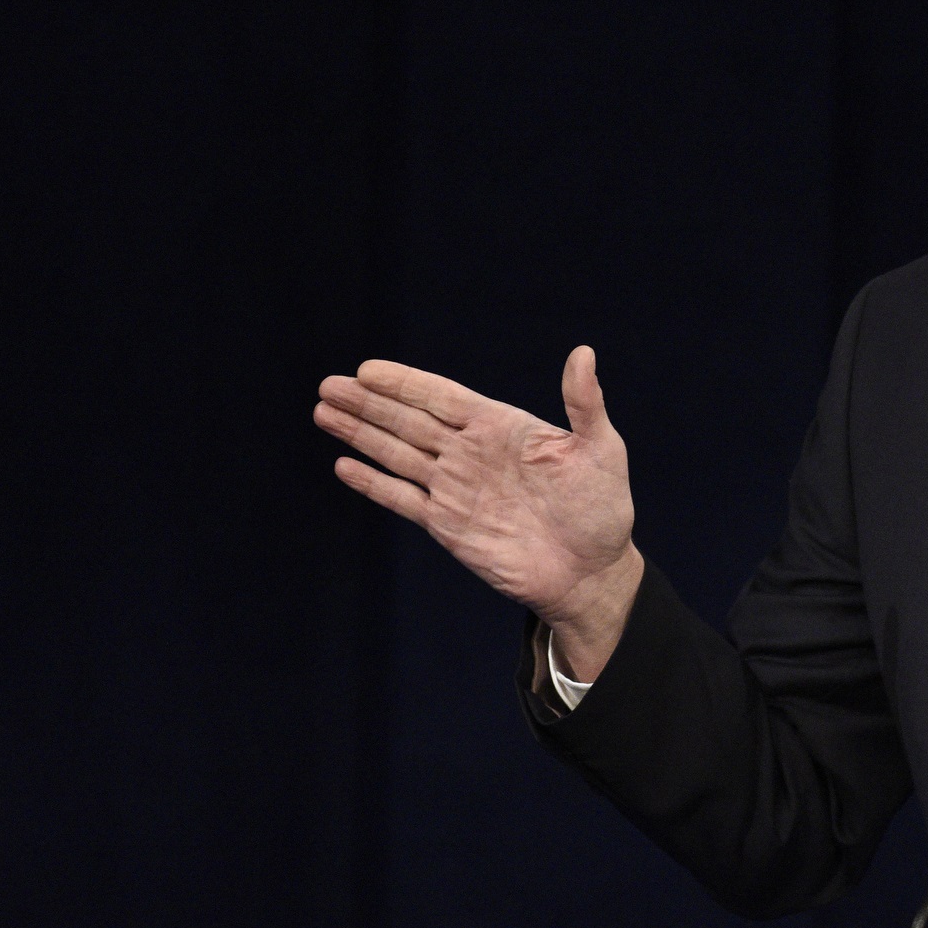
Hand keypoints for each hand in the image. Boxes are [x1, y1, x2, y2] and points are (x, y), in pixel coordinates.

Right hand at [315, 347, 644, 675]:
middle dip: (368, 403)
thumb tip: (583, 353)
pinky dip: (375, 484)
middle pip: (409, 421)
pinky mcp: (448, 526)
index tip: (367, 369)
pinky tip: (344, 466)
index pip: (443, 397)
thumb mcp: (602, 451)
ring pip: (398, 454)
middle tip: (328, 384)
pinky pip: (404, 499)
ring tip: (323, 412)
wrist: (592, 574)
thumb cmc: (603, 510)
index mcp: (502, 428)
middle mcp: (472, 454)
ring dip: (361, 434)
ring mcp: (457, 489)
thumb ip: (585, 405)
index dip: (405, 383)